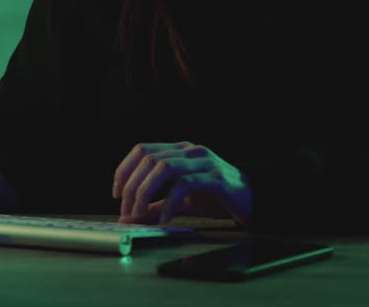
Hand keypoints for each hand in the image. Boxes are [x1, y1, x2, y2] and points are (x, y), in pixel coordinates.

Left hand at [112, 141, 252, 226]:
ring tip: (140, 213)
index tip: (116, 192)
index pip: (143, 149)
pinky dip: (169, 202)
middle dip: (132, 186)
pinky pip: (185, 184)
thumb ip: (154, 207)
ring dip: (146, 192)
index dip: (125, 169)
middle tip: (127, 211)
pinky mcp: (215, 177)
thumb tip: (128, 217)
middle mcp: (189, 150)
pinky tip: (166, 219)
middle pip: (149, 159)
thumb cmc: (216, 198)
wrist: (253, 200)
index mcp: (179, 150)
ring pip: (164, 167)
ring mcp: (203, 162)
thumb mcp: (180, 202)